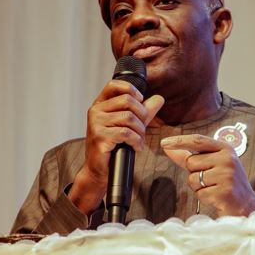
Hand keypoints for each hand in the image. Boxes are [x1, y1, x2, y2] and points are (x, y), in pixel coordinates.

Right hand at [69, 79, 163, 214]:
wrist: (100, 170)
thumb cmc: (114, 146)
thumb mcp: (130, 124)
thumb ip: (144, 111)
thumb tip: (159, 98)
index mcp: (100, 104)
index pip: (114, 85)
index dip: (131, 89)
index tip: (141, 100)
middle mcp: (95, 111)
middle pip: (127, 101)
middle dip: (141, 115)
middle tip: (142, 129)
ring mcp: (96, 124)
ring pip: (129, 118)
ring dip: (140, 131)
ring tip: (139, 140)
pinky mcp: (100, 138)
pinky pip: (126, 133)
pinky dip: (136, 141)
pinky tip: (136, 147)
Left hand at [160, 134, 254, 216]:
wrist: (247, 204)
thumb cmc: (226, 182)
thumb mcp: (212, 164)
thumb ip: (190, 156)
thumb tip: (168, 148)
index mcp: (225, 148)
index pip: (198, 141)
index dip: (179, 141)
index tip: (164, 142)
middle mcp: (227, 159)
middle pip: (191, 162)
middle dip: (194, 173)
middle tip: (210, 180)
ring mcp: (226, 175)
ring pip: (193, 179)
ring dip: (198, 187)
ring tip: (214, 188)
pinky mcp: (224, 192)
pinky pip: (199, 193)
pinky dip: (204, 197)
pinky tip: (216, 197)